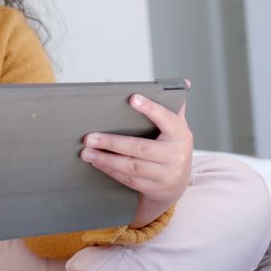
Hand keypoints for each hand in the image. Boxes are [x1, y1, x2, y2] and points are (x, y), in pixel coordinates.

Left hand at [80, 87, 192, 227]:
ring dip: (105, 159)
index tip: (132, 98)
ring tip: (87, 152)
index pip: (166, 119)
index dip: (150, 109)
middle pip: (140, 148)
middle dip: (111, 142)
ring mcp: (166, 175)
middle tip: (89, 137)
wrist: (178, 185)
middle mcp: (175, 155)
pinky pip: (128, 179)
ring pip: (131, 166)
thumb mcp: (177, 128)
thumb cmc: (172, 148)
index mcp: (181, 135)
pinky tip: (97, 163)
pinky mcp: (154, 189)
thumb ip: (174, 108)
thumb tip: (184, 82)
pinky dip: (110, 170)